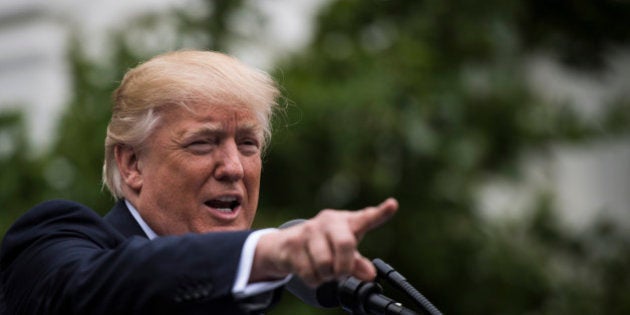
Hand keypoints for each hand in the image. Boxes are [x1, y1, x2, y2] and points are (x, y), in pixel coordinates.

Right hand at [251, 198, 397, 285]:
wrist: (286, 244)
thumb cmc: (324, 244)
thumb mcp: (344, 253)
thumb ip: (358, 263)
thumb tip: (370, 274)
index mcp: (347, 221)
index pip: (366, 217)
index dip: (381, 213)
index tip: (393, 205)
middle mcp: (328, 221)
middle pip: (345, 244)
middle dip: (345, 266)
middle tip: (341, 272)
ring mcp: (309, 230)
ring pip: (325, 264)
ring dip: (327, 276)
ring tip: (325, 271)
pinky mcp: (292, 243)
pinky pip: (309, 272)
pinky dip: (314, 280)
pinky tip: (312, 272)